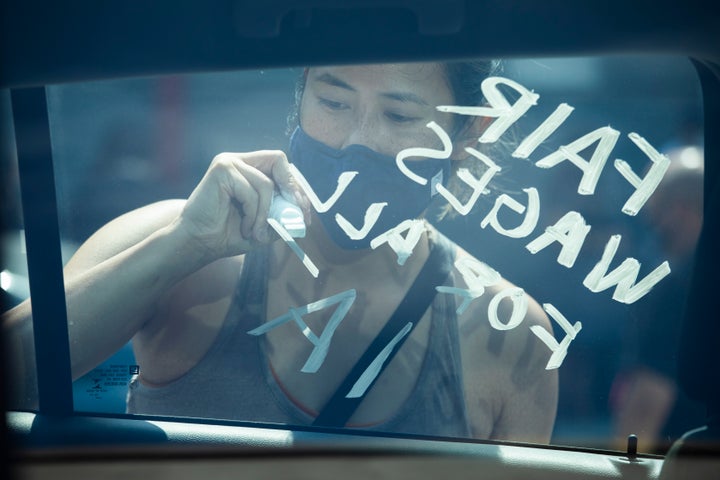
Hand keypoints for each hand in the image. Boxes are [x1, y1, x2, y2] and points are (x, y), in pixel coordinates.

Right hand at [175, 150, 306, 261]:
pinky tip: (243, 227)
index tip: (304, 211)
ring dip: (265, 214)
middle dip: (290, 190)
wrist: (199, 243)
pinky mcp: (221, 170)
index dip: (296, 187)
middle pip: (279, 160)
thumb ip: (282, 215)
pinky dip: (252, 215)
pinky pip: (252, 192)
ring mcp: (229, 162)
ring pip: (266, 184)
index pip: (281, 167)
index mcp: (250, 169)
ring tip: (255, 232)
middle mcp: (240, 161)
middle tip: (294, 215)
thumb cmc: (228, 234)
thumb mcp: (264, 225)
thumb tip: (304, 213)